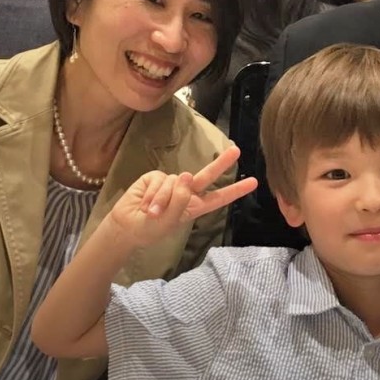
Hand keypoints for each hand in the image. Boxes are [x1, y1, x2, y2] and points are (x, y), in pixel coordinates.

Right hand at [107, 146, 256, 248]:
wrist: (126, 226)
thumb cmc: (150, 229)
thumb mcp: (169, 221)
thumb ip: (179, 200)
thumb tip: (185, 175)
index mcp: (194, 206)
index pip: (218, 198)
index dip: (235, 190)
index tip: (253, 182)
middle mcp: (185, 192)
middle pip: (207, 176)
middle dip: (221, 163)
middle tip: (236, 151)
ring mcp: (171, 183)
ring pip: (175, 184)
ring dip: (162, 201)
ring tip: (151, 213)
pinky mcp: (156, 177)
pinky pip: (159, 182)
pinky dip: (152, 195)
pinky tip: (145, 204)